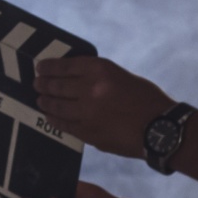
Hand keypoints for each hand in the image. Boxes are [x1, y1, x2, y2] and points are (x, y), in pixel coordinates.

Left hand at [33, 56, 172, 156]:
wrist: (160, 129)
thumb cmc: (148, 100)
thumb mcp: (124, 77)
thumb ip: (100, 78)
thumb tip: (76, 83)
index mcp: (101, 69)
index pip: (66, 65)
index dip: (50, 67)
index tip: (41, 67)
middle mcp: (90, 88)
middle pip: (57, 85)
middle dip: (44, 84)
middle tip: (37, 84)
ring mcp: (86, 112)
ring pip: (57, 105)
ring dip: (46, 101)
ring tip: (40, 99)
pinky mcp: (87, 132)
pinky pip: (63, 124)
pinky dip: (54, 119)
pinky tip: (50, 116)